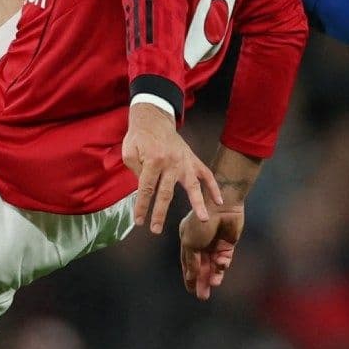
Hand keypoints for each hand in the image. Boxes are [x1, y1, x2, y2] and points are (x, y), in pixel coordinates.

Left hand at [122, 104, 221, 234]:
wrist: (154, 118)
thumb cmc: (139, 136)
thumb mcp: (129, 152)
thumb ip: (136, 172)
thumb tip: (145, 189)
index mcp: (154, 161)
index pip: (146, 189)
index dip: (141, 206)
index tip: (139, 221)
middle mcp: (171, 163)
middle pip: (166, 193)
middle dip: (160, 213)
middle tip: (155, 230)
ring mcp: (185, 161)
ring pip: (192, 186)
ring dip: (198, 203)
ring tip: (203, 219)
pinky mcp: (193, 159)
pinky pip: (206, 174)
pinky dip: (213, 187)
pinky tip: (219, 200)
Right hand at [179, 205, 244, 299]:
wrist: (222, 207)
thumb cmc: (201, 222)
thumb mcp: (190, 243)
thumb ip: (191, 261)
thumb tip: (192, 276)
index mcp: (188, 239)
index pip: (188, 262)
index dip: (189, 277)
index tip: (190, 290)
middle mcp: (201, 243)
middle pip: (201, 266)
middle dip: (202, 281)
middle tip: (202, 297)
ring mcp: (214, 243)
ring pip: (213, 265)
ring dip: (213, 275)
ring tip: (213, 285)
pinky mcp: (228, 244)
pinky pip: (225, 259)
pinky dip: (223, 264)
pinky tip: (221, 264)